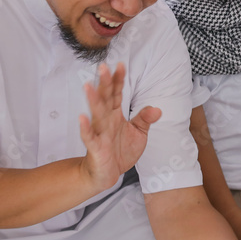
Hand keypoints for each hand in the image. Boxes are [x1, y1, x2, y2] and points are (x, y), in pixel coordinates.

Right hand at [79, 62, 160, 191]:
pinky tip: (82, 118)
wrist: (107, 174)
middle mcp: (106, 120)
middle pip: (105, 98)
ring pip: (96, 114)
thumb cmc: (120, 151)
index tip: (121, 65)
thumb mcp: (138, 134)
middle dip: (104, 83)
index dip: (118, 80)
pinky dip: (86, 128)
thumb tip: (157, 109)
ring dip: (92, 100)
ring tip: (88, 86)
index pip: (116, 93)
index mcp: (115, 115)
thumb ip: (145, 119)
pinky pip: (89, 137)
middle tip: (103, 67)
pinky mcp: (95, 148)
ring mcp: (99, 133)